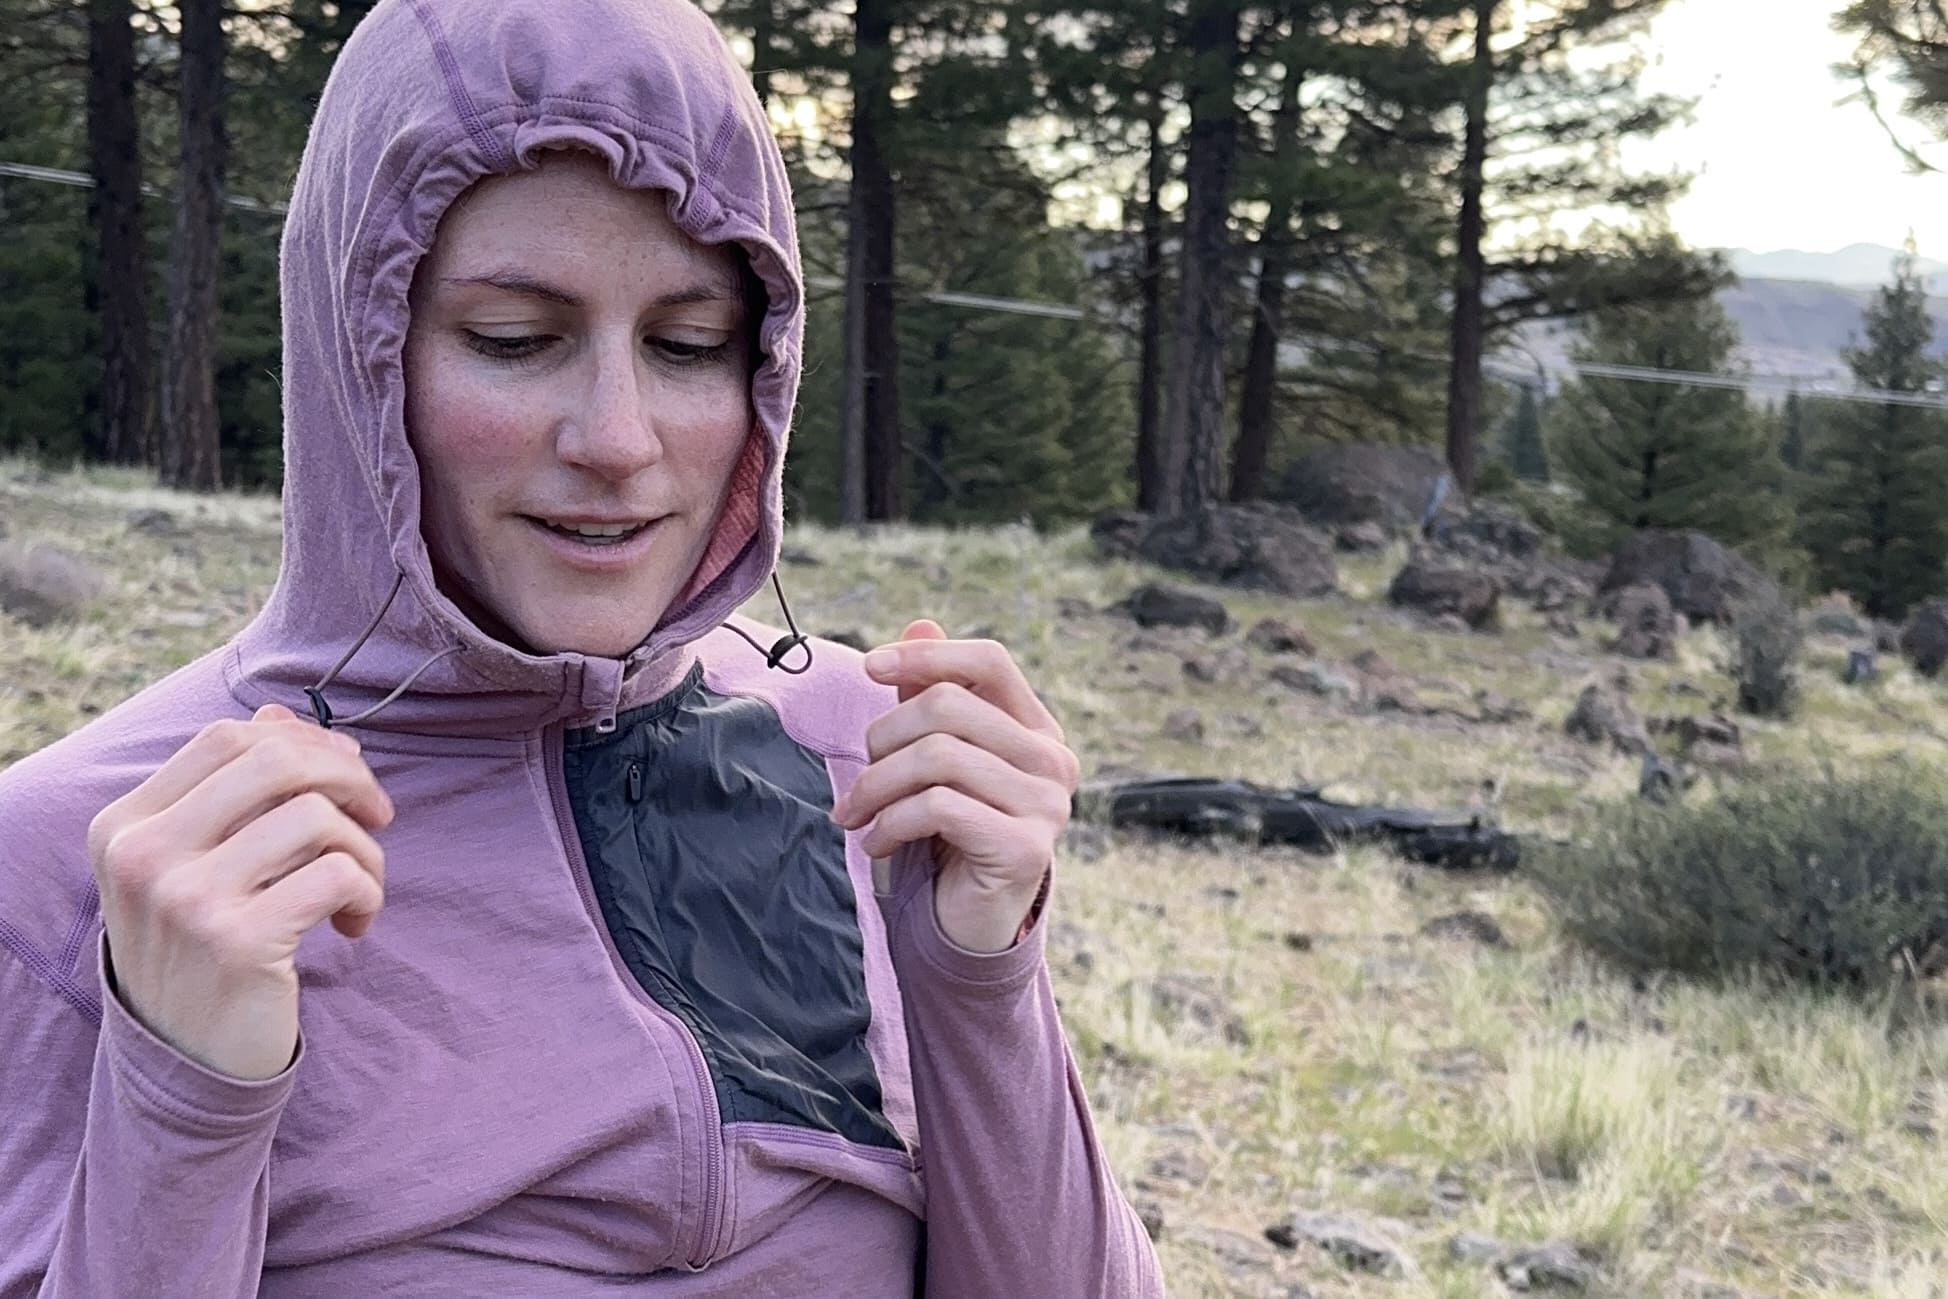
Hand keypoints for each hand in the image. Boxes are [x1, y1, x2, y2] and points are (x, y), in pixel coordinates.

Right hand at [87, 704, 393, 1080]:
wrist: (188, 1062)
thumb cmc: (205, 947)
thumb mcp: (195, 864)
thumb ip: (231, 789)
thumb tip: (281, 714)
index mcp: (126, 825)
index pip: (228, 738)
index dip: (305, 742)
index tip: (347, 773)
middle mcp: (145, 856)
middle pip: (276, 762)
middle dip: (348, 778)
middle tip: (377, 815)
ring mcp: (187, 900)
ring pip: (316, 817)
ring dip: (365, 849)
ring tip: (361, 889)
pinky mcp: (239, 943)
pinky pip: (340, 875)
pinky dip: (368, 894)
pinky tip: (354, 926)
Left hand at [833, 621, 1079, 953]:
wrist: (973, 920)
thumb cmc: (952, 832)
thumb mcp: (937, 759)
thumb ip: (932, 696)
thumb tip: (919, 624)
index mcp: (1036, 728)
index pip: (989, 661)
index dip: (927, 656)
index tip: (871, 666)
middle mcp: (1053, 759)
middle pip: (948, 706)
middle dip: (883, 739)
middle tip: (857, 781)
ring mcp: (1048, 804)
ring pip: (936, 757)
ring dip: (876, 786)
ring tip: (855, 813)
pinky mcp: (1026, 848)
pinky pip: (939, 808)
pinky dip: (891, 822)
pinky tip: (876, 840)